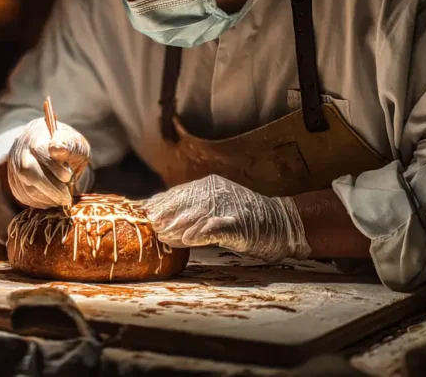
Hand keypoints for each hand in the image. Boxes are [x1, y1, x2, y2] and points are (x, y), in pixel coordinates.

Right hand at [7, 118, 90, 208]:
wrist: (55, 151)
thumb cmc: (68, 148)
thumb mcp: (75, 143)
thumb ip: (69, 145)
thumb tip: (58, 149)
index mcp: (37, 134)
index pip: (40, 150)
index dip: (53, 166)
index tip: (68, 177)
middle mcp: (21, 148)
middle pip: (28, 170)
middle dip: (49, 188)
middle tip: (67, 198)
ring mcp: (14, 164)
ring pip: (25, 185)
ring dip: (46, 197)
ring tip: (62, 199)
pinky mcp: (13, 179)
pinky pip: (22, 195)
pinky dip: (38, 202)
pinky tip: (51, 200)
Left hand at [142, 174, 310, 260]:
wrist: (282, 224)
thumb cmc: (246, 220)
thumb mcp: (216, 208)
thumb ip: (192, 210)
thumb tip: (160, 218)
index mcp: (209, 186)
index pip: (176, 194)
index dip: (158, 205)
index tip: (143, 216)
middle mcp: (216, 192)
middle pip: (181, 202)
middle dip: (164, 216)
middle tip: (151, 229)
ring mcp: (228, 206)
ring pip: (194, 215)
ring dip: (176, 227)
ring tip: (163, 237)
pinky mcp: (238, 222)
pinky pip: (215, 226)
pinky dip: (201, 233)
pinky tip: (189, 239)